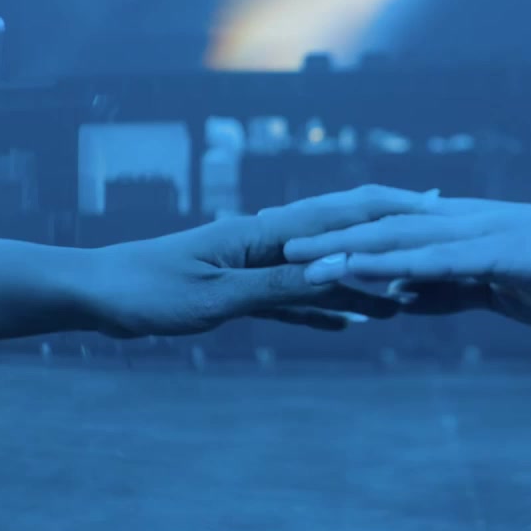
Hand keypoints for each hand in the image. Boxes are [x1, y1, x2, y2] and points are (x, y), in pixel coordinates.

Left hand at [82, 186, 436, 336]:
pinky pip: (289, 299)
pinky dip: (319, 308)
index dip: (385, 214)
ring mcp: (250, 265)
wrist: (96, 294)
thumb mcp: (215, 295)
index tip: (430, 208)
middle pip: (334, 241)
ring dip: (358, 286)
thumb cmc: (146, 290)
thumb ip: (275, 285)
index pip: (335, 220)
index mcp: (259, 234)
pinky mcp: (234, 290)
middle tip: (434, 238)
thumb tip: (334, 271)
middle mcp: (261, 243)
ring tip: (402, 303)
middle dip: (383, 243)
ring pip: (316, 274)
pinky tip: (346, 322)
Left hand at [283, 191, 530, 326]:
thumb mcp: (496, 288)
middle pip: (376, 223)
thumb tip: (403, 297)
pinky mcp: (499, 251)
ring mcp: (478, 232)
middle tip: (268, 241)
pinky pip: (437, 259)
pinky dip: (396, 265)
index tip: (290, 243)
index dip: (336, 232)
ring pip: (397, 237)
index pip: (384, 226)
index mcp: (456, 228)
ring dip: (345, 248)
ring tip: (297, 257)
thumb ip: (449, 290)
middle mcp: (458, 221)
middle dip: (322, 233)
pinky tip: (367, 271)